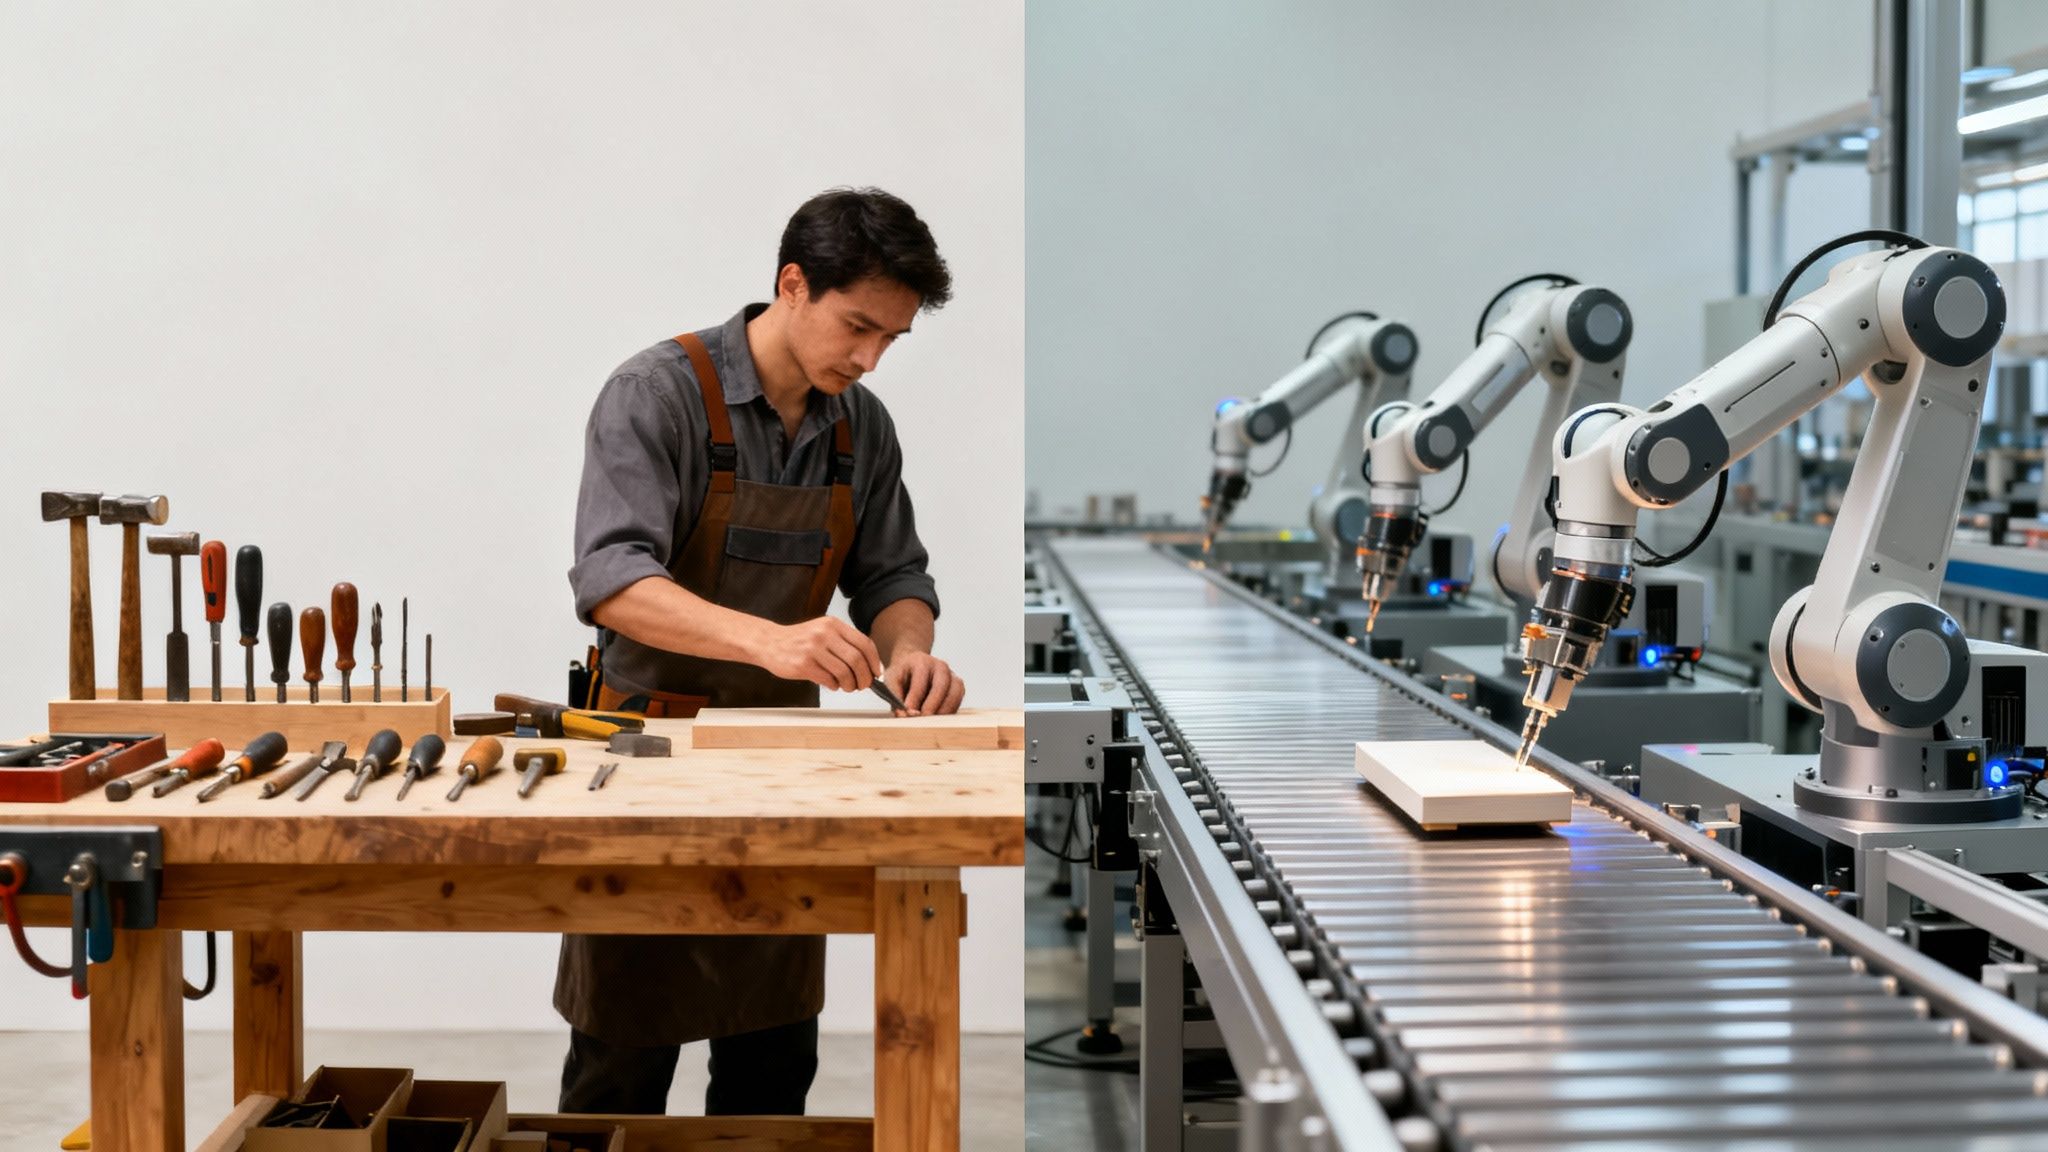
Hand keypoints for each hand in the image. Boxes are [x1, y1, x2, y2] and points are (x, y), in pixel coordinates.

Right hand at [756, 617, 882, 692]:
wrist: (769, 642)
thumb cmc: (800, 640)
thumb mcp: (823, 631)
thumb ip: (844, 643)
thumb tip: (868, 664)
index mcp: (833, 625)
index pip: (864, 643)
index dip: (874, 661)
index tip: (875, 672)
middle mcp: (825, 634)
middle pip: (857, 660)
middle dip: (864, 677)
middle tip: (863, 685)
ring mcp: (813, 649)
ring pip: (844, 672)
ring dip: (850, 684)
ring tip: (847, 686)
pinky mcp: (803, 664)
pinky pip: (828, 680)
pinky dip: (834, 686)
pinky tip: (831, 684)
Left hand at [885, 651, 964, 715]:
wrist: (912, 668)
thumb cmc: (901, 675)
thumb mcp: (891, 681)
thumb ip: (895, 697)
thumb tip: (903, 715)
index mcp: (921, 661)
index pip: (920, 681)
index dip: (915, 698)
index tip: (909, 713)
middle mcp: (940, 666)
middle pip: (941, 685)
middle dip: (932, 704)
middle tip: (923, 719)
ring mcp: (952, 676)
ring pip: (955, 692)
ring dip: (944, 709)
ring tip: (932, 722)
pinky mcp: (957, 687)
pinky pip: (958, 700)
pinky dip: (950, 711)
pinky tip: (938, 719)